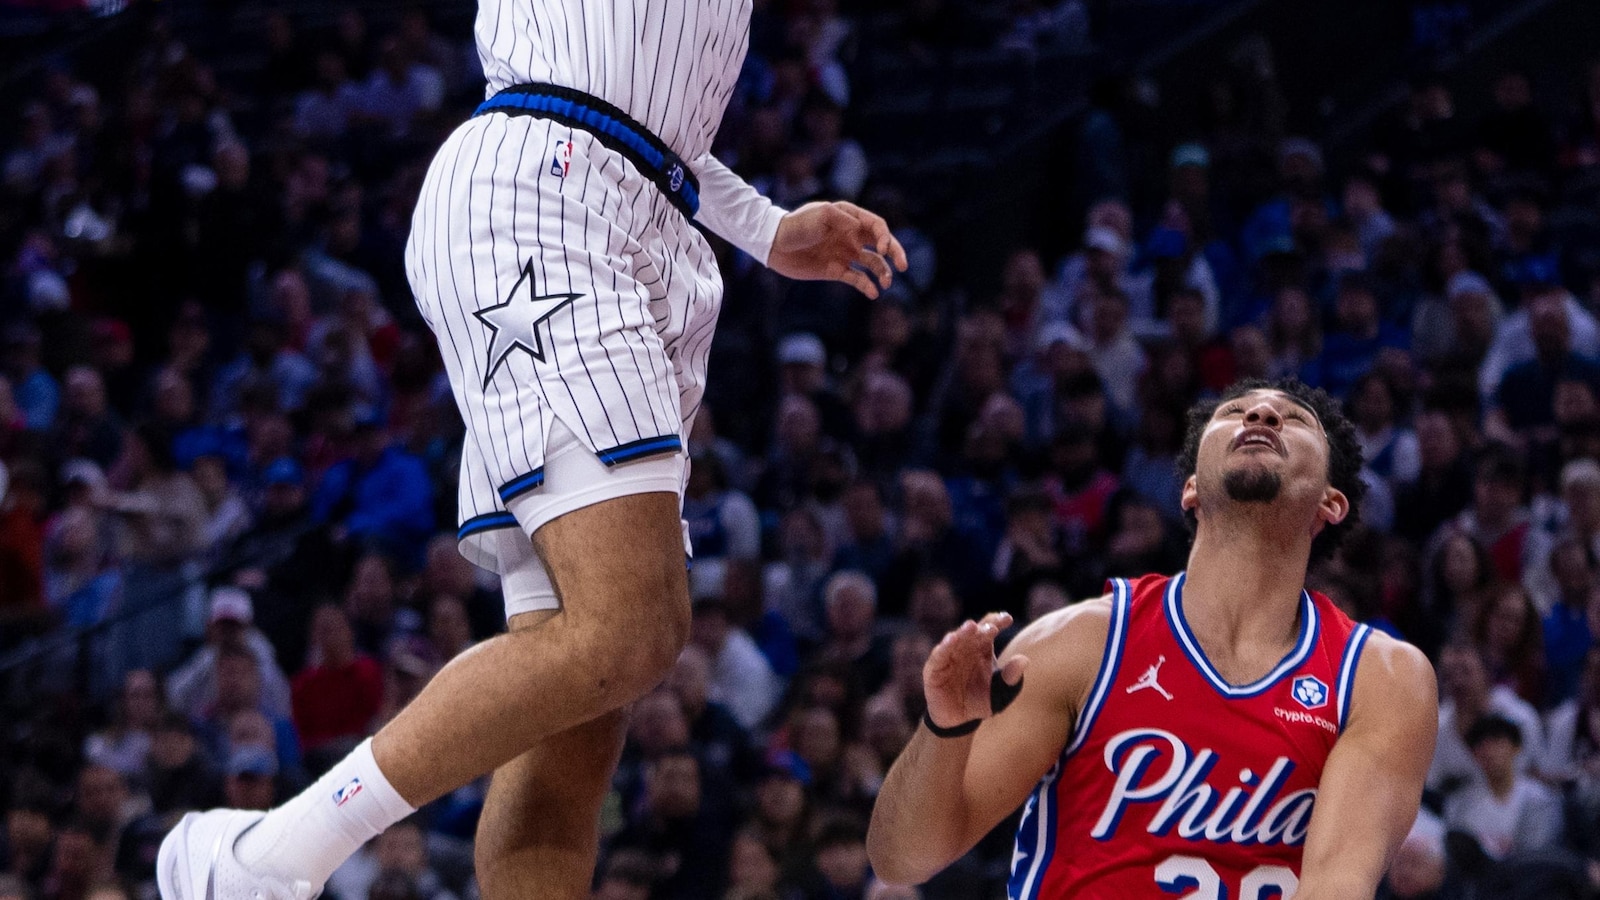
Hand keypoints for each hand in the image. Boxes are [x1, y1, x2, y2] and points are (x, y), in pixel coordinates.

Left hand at [767, 201, 908, 298]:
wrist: (775, 245)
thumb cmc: (797, 225)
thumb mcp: (819, 215)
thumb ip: (842, 219)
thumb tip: (860, 232)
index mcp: (850, 218)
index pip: (877, 226)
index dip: (885, 237)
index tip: (882, 250)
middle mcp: (851, 235)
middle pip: (881, 245)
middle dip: (895, 254)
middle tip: (904, 266)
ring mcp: (845, 253)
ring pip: (873, 264)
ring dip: (883, 272)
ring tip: (887, 283)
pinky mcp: (837, 270)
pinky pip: (857, 279)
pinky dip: (867, 285)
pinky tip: (873, 293)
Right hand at [923, 613, 1026, 730]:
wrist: (958, 721)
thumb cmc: (980, 701)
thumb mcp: (1000, 693)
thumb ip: (1011, 678)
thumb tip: (1024, 660)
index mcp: (982, 648)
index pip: (989, 628)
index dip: (998, 621)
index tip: (1007, 619)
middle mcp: (965, 649)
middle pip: (972, 632)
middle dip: (981, 628)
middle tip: (991, 627)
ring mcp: (948, 657)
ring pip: (955, 640)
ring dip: (962, 632)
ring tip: (970, 626)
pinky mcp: (934, 669)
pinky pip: (939, 656)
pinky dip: (944, 647)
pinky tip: (951, 640)